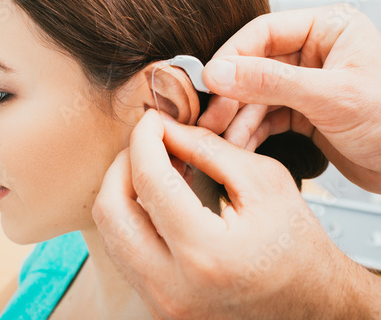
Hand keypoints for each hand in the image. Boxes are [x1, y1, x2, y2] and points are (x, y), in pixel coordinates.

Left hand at [92, 109, 380, 319]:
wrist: (311, 305)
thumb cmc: (298, 247)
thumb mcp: (264, 182)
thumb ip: (208, 149)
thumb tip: (166, 129)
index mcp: (207, 253)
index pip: (150, 180)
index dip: (144, 138)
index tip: (152, 119)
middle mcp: (174, 286)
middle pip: (111, 210)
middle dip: (122, 164)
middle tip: (147, 144)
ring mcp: (162, 302)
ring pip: (110, 233)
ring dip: (122, 190)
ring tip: (153, 169)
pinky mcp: (158, 303)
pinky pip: (124, 251)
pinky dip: (131, 216)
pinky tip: (156, 198)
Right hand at [197, 5, 380, 192]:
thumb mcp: (330, 97)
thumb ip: (270, 82)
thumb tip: (218, 71)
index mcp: (328, 29)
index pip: (263, 33)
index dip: (232, 57)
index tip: (208, 82)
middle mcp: (313, 52)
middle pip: (254, 66)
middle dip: (231, 96)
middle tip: (210, 119)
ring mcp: (305, 83)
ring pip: (256, 96)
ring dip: (237, 119)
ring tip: (222, 140)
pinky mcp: (302, 112)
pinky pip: (266, 117)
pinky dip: (250, 132)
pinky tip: (239, 145)